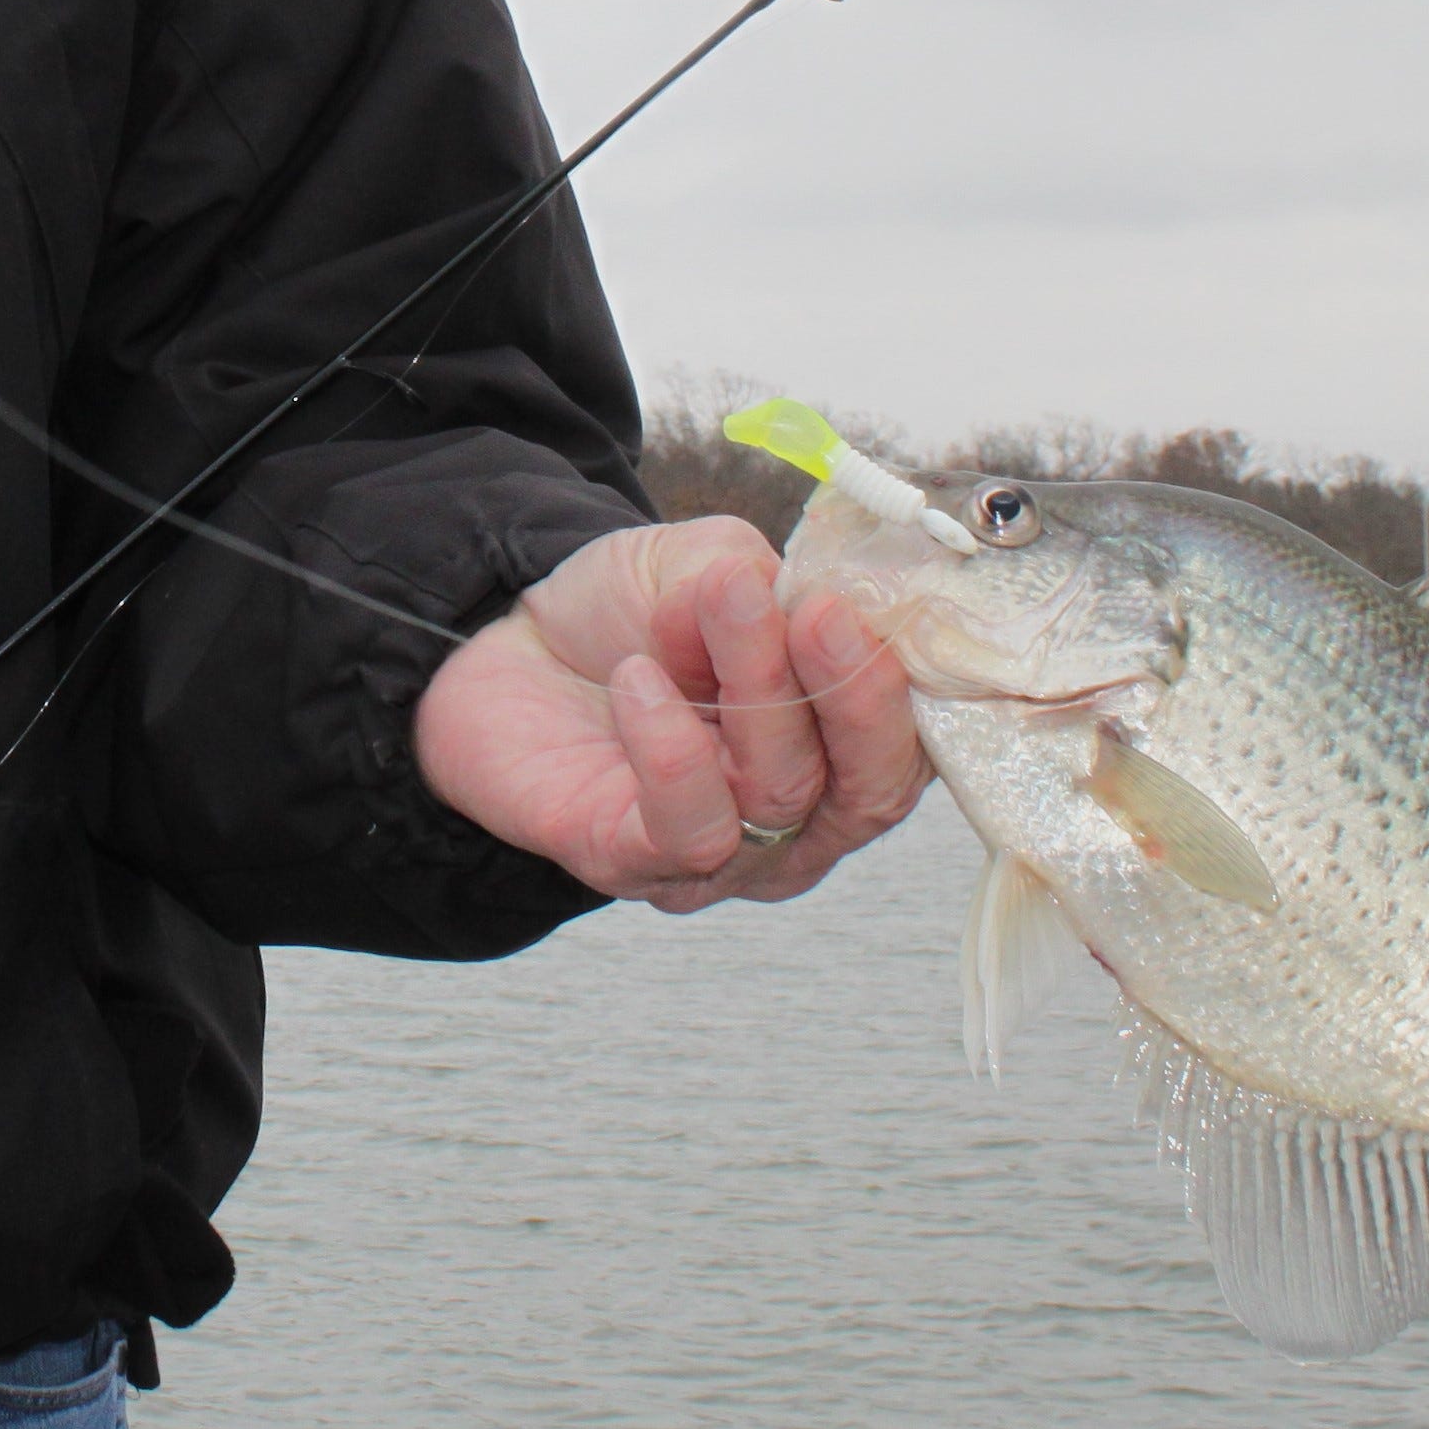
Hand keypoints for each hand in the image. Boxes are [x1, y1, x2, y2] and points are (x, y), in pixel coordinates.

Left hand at [411, 516, 929, 909]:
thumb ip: (757, 575)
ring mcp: (729, 853)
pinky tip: (638, 681)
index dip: (914, 681)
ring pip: (782, 795)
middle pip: (872, 786)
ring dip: (760, 694)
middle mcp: (806, 814)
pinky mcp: (640, 864)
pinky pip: (688, 828)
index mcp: (845, 741)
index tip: (881, 606)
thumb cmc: (633, 616)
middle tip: (823, 616)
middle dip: (857, 697)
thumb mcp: (706, 564)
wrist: (508, 651)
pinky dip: (671, 750)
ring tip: (717, 607)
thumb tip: (782, 594)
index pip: (920, 739)